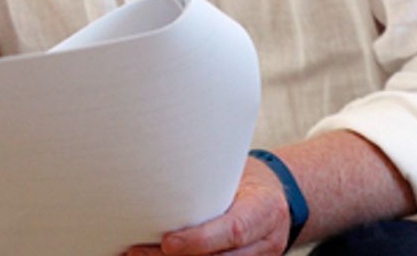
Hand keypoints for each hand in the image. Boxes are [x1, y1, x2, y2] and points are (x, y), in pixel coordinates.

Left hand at [125, 156, 289, 255]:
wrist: (279, 197)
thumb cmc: (249, 178)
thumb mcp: (237, 170)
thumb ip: (209, 180)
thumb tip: (161, 171)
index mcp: (265, 209)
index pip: (234, 229)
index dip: (200, 240)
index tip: (167, 241)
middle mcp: (266, 240)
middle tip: (137, 251)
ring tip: (139, 255)